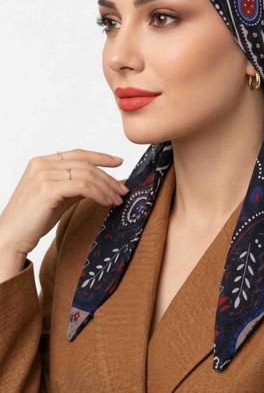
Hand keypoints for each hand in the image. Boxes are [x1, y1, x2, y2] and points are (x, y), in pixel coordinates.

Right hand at [0, 149, 128, 255]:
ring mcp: (44, 175)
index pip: (78, 154)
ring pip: (87, 174)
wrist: (10, 238)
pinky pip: (83, 186)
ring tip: (117, 200)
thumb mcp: (57, 196)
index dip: (101, 156)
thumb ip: (74, 185)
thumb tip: (100, 182)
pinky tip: (107, 203)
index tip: (119, 162)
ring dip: (107, 187)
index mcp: (41, 162)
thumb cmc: (32, 220)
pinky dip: (99, 194)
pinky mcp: (48, 189)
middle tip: (123, 190)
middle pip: (86, 164)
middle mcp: (42, 164)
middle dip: (108, 177)